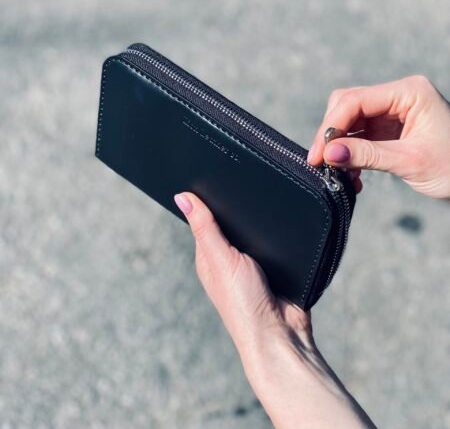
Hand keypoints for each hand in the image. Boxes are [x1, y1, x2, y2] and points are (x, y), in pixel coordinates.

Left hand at [174, 192, 375, 428]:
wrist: (283, 334)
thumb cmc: (244, 303)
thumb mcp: (221, 259)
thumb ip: (205, 227)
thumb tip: (182, 197)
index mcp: (208, 256)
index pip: (204, 219)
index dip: (206, 198)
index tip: (212, 172)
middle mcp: (228, 259)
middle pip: (231, 222)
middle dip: (236, 206)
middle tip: (243, 179)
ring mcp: (253, 263)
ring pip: (254, 229)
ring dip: (259, 219)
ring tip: (264, 197)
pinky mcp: (276, 266)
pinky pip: (276, 240)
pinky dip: (278, 231)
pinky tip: (282, 219)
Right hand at [307, 75, 449, 198]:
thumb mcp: (410, 161)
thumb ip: (367, 155)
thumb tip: (329, 154)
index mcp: (409, 92)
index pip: (355, 100)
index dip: (331, 126)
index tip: (318, 154)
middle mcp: (399, 96)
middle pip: (348, 105)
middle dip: (332, 134)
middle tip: (322, 162)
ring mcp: (394, 111)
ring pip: (351, 120)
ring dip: (340, 146)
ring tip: (336, 172)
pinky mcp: (390, 128)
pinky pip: (360, 135)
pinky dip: (351, 153)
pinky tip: (351, 174)